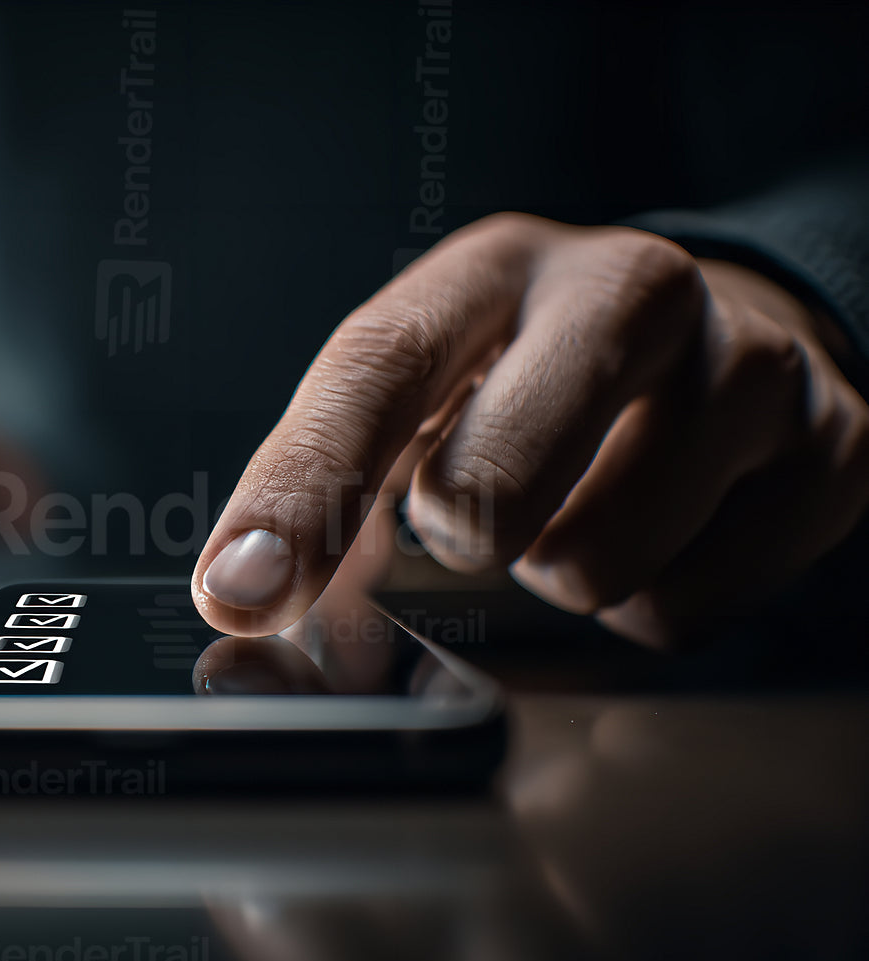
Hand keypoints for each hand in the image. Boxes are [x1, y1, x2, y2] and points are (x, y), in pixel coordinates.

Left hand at [192, 213, 868, 646]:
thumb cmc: (526, 372)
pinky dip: (651, 599)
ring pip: (594, 568)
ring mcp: (748, 363)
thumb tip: (238, 602)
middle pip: (489, 491)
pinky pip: (689, 607)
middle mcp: (628, 287)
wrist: (713, 334)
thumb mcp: (423, 383)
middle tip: (489, 495)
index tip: (240, 594)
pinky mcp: (835, 445)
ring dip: (561, 571)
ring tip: (583, 502)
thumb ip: (321, 478)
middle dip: (465, 533)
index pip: (376, 371)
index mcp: (493, 268)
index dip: (298, 491)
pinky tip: (665, 523)